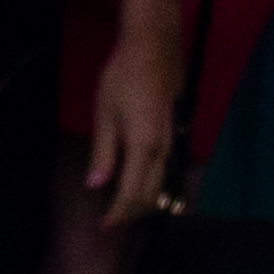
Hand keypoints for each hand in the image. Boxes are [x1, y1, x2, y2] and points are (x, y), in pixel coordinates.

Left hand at [82, 32, 182, 226]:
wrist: (153, 46)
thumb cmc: (123, 76)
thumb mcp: (104, 114)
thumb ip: (103, 153)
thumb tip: (95, 185)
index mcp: (143, 146)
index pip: (131, 193)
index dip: (117, 214)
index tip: (104, 226)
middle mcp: (164, 149)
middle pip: (151, 195)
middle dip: (132, 213)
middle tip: (112, 221)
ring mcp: (174, 141)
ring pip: (163, 184)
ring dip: (145, 202)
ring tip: (126, 209)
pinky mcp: (178, 133)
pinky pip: (169, 170)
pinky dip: (155, 185)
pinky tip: (143, 184)